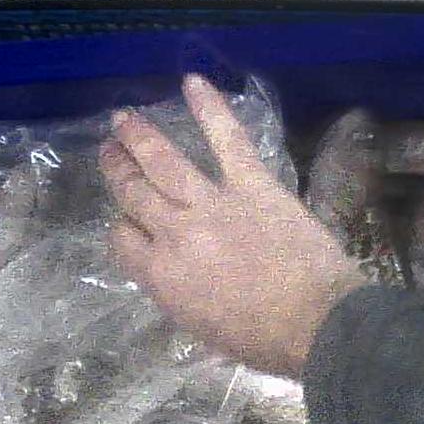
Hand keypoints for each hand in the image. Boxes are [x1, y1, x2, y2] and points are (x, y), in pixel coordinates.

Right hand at [101, 75, 364, 377]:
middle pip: (134, 192)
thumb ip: (179, 293)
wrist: (315, 324)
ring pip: (164, 161)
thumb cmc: (262, 341)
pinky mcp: (252, 184)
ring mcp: (213, 203)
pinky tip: (192, 82)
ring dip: (140, 137)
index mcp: (161, 276)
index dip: (122, 228)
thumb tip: (174, 273)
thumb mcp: (201, 329)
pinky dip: (210, 108)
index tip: (127, 223)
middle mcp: (176, 233)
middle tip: (108, 151)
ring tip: (124, 118)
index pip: (122, 240)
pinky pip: (227, 139)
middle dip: (117, 169)